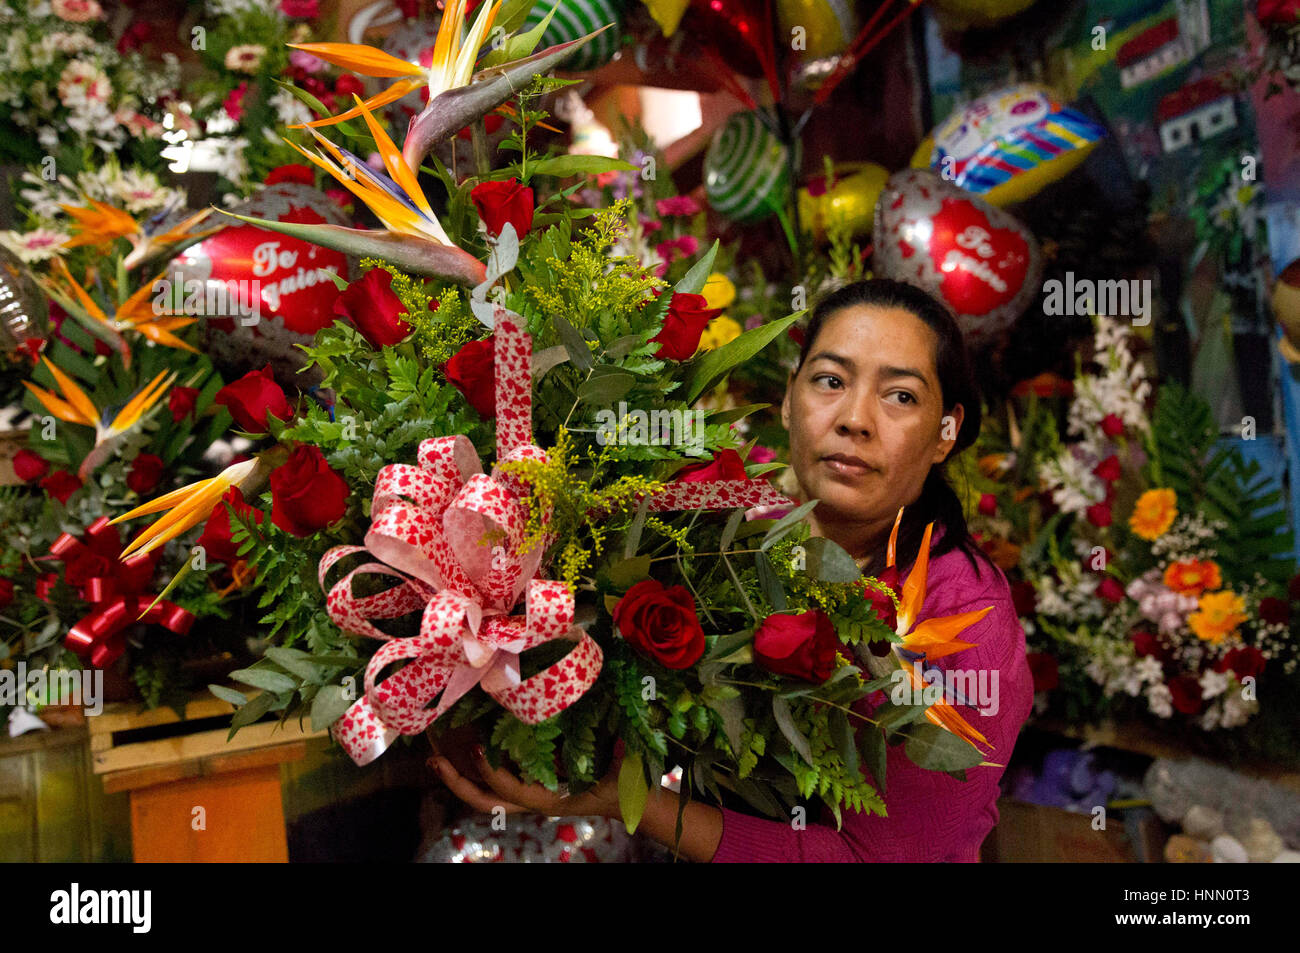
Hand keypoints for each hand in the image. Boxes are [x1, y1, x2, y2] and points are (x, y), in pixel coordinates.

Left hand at [431, 743, 621, 819]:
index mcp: (551, 799)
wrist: (623, 796)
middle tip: (434, 762)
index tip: (478, 748)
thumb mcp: (621, 771)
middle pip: (486, 802)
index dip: (493, 773)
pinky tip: (460, 745)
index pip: (513, 791)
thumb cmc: (621, 782)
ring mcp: (526, 794)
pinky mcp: (526, 783)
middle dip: (458, 784)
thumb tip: (625, 740)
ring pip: (484, 795)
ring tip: (435, 757)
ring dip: (458, 778)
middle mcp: (532, 799)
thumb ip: (621, 758)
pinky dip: (473, 768)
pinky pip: (493, 781)